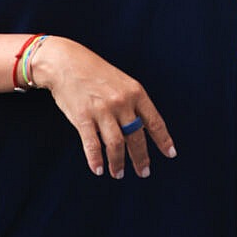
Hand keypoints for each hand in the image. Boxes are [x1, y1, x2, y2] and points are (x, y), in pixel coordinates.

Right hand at [25, 36, 175, 179]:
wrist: (66, 62)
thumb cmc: (96, 74)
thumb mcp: (123, 83)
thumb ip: (134, 104)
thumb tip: (142, 129)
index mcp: (136, 93)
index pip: (155, 122)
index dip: (163, 140)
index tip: (170, 154)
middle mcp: (122, 102)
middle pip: (136, 137)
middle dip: (141, 158)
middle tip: (144, 172)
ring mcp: (102, 110)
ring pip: (116, 144)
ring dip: (118, 163)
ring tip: (119, 174)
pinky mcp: (82, 117)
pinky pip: (92, 143)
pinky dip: (96, 159)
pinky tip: (99, 170)